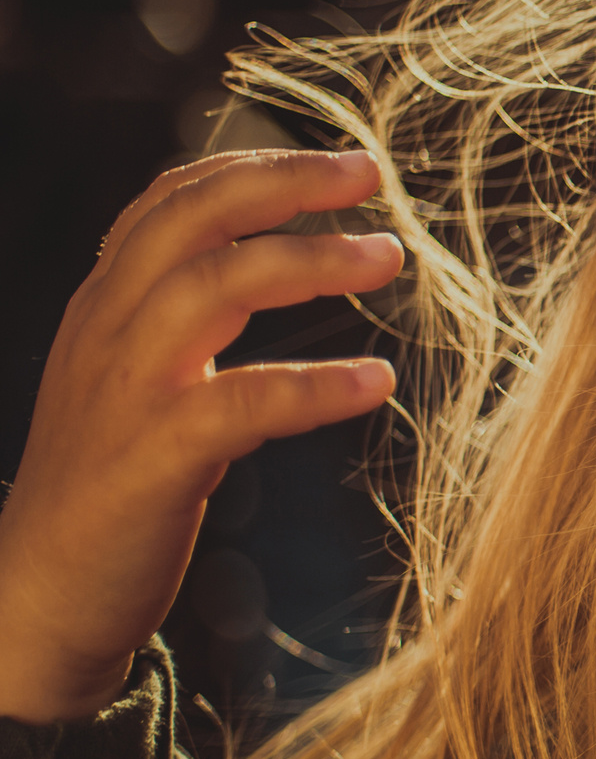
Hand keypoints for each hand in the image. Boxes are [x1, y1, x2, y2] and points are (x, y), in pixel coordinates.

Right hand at [0, 149, 402, 722]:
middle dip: (284, 184)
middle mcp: (109, 331)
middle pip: (192, 220)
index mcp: (106, 307)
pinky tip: (377, 381)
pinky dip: (316, 384)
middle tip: (372, 173)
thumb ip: (180, 318)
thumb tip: (259, 262)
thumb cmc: (109, 485)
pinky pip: (243, 401)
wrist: (41, 595)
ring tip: (390, 256)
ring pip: (214, 286)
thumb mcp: (133, 378)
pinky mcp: (153, 458)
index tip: (335, 162)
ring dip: (311, 261)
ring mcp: (128, 391)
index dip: (252, 167)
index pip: (169, 202)